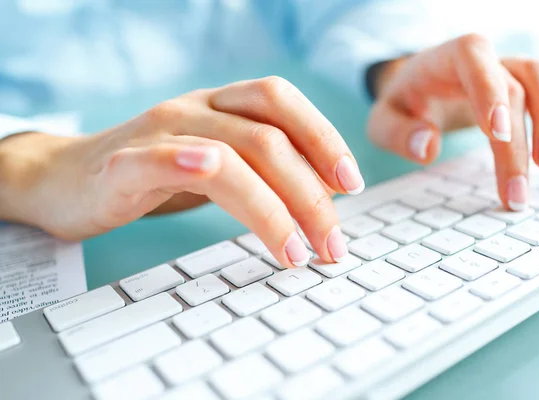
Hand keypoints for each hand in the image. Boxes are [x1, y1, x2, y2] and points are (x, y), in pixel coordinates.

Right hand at [0, 77, 363, 267]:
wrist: (67, 178)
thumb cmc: (153, 174)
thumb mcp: (217, 166)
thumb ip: (262, 172)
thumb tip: (322, 201)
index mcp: (222, 106)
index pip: (282, 103)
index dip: (323, 138)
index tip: (350, 186)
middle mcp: (195, 109)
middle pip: (268, 137)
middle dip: (310, 193)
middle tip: (332, 244)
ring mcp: (158, 132)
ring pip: (229, 153)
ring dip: (273, 205)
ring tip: (296, 252)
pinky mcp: (122, 164)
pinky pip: (159, 157)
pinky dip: (185, 164)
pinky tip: (210, 174)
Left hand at [368, 33, 538, 210]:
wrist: (417, 86)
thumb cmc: (402, 102)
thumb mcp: (383, 118)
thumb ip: (398, 132)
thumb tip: (428, 148)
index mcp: (448, 57)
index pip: (474, 60)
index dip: (489, 92)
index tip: (498, 133)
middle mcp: (486, 60)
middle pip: (513, 88)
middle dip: (519, 139)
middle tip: (516, 188)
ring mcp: (509, 72)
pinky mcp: (523, 92)